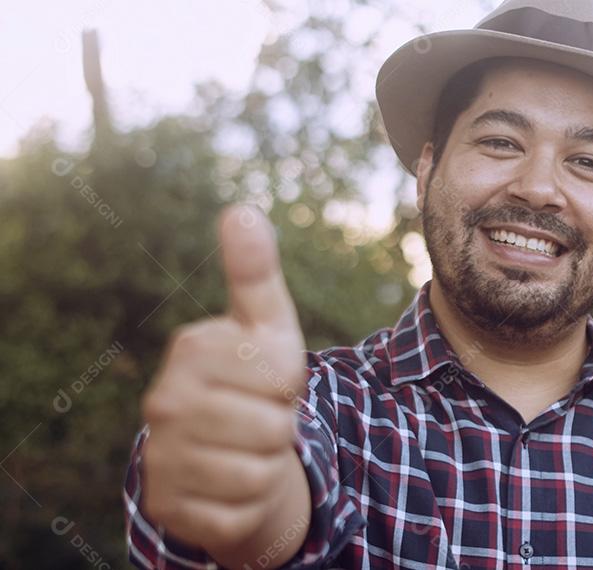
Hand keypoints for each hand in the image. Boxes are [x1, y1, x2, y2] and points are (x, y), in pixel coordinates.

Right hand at [141, 205, 310, 561]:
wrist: (228, 456)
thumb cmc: (256, 385)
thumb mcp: (267, 329)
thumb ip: (255, 275)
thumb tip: (242, 211)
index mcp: (192, 348)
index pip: (282, 374)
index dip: (290, 382)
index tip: (270, 380)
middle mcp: (164, 401)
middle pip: (273, 427)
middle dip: (281, 427)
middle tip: (260, 419)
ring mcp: (161, 457)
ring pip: (259, 471)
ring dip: (268, 466)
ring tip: (248, 450)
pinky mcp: (170, 508)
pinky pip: (242, 511)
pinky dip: (251, 504)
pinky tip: (232, 487)